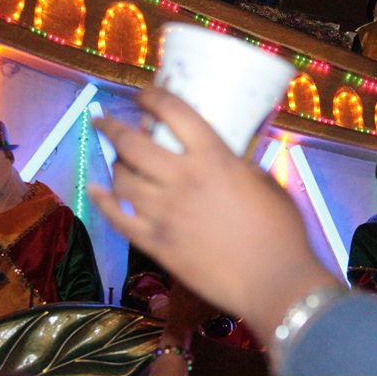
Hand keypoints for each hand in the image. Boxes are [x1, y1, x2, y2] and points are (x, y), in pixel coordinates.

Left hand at [89, 88, 338, 344]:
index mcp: (213, 158)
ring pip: (122, 179)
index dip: (153, 96)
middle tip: (103, 121)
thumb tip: (227, 159)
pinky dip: (102, 201)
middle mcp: (182, 179)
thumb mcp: (266, 183)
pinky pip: (117, 218)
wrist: (273, 281)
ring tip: (114, 160)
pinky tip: (96, 191)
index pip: (174, 112)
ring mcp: (164, 212)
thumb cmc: (280, 231)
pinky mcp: (156, 243)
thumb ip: (240, 166)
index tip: (143, 94)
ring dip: (113, 164)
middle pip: (133, 143)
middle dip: (112, 127)